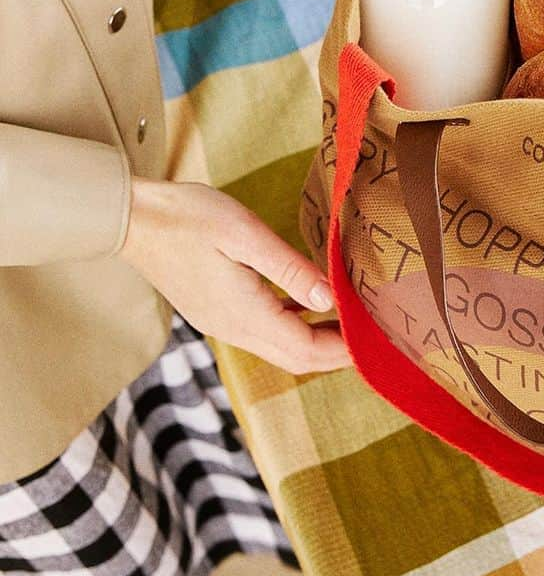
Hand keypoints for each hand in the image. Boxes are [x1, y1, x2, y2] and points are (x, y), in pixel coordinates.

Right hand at [120, 178, 350, 375]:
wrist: (134, 218)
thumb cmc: (189, 218)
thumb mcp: (245, 235)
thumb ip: (290, 270)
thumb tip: (329, 299)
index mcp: (244, 315)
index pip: (306, 350)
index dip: (344, 348)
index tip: (377, 337)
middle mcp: (233, 329)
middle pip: (296, 358)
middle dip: (337, 352)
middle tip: (373, 334)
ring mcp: (222, 323)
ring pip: (280, 348)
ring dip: (317, 341)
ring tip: (350, 321)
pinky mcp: (216, 311)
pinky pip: (264, 332)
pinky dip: (294, 326)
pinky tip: (308, 305)